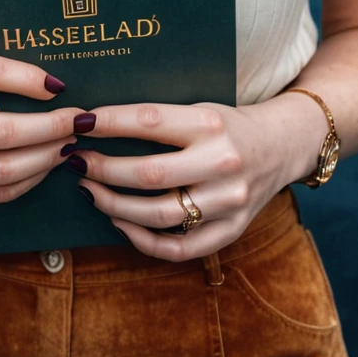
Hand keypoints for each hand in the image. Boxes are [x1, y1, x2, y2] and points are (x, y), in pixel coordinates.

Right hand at [0, 55, 86, 208]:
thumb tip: (52, 88)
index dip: (28, 79)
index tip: (60, 87)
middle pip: (1, 133)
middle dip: (50, 129)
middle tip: (79, 123)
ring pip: (0, 172)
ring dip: (44, 160)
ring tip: (67, 146)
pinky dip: (25, 181)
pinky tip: (43, 167)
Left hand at [69, 96, 319, 259]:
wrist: (283, 145)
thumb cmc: (228, 123)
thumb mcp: (199, 108)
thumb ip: (158, 119)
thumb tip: (95, 124)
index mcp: (210, 123)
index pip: (148, 121)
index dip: (109, 124)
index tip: (78, 123)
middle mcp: (222, 163)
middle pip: (148, 174)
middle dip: (103, 168)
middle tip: (75, 160)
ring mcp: (229, 202)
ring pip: (158, 215)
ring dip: (114, 205)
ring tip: (89, 190)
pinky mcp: (232, 230)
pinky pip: (178, 248)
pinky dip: (143, 240)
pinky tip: (120, 223)